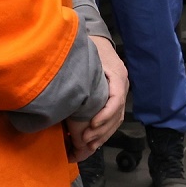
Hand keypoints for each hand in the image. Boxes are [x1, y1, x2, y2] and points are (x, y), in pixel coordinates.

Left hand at [69, 36, 128, 159]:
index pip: (116, 99)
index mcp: (117, 74)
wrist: (100, 40)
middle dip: (102, 130)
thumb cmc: (92, 47)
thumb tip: (63, 73)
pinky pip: (114, 118)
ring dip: (104, 134)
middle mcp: (122, 85)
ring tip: (89, 146)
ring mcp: (121, 92)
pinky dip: (105, 130)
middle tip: (85, 140)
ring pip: (117, 119)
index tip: (92, 124)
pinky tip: (94, 140)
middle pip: (117, 113)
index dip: (105, 114)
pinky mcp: (116, 98)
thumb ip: (80, 65)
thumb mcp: (88, 54)